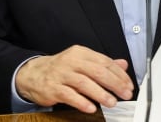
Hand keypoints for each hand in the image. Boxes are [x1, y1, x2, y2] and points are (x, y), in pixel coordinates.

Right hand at [14, 45, 133, 112]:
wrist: (33, 74)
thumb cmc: (60, 69)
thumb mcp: (81, 61)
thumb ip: (102, 63)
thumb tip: (123, 64)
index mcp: (80, 53)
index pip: (104, 62)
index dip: (119, 74)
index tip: (128, 85)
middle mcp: (70, 62)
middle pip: (96, 71)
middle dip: (114, 84)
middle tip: (125, 94)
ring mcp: (61, 75)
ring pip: (84, 83)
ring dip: (100, 94)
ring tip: (111, 102)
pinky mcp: (53, 88)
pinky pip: (69, 95)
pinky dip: (82, 102)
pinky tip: (91, 108)